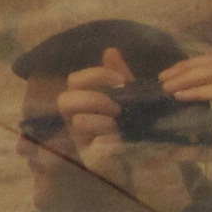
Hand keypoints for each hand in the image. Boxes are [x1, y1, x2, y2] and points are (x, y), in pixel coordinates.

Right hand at [53, 47, 140, 181]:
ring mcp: (81, 142)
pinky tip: (122, 143)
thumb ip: (119, 76)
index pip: (74, 81)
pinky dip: (111, 143)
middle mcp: (76, 120)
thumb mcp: (130, 97)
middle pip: (65, 100)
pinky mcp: (92, 161)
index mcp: (83, 103)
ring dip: (102, 121)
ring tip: (119, 127)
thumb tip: (110, 50)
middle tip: (116, 108)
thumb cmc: (133, 126)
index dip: (94, 75)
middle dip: (93, 99)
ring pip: (79, 122)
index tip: (120, 80)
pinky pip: (95, 150)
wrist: (147, 160)